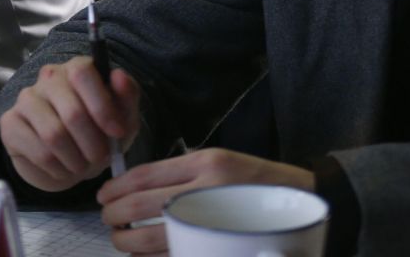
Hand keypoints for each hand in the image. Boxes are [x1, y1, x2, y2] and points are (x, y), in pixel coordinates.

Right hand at [0, 56, 141, 193]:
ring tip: (82, 165)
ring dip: (76, 160)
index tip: (117, 133)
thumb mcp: (123, 119)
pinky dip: (58, 169)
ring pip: (54, 135)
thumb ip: (127, 97)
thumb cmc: (99, 134)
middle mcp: (48, 78)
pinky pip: (39, 152)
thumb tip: (119, 76)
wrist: (69, 161)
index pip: (82, 73)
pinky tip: (62, 169)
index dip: (102, 106)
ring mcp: (25, 99)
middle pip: (72, 112)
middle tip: (99, 158)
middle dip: (93, 145)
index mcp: (76, 68)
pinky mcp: (10, 123)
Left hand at [95, 149, 313, 253]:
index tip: (103, 197)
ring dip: (130, 242)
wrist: (306, 200)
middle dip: (117, 216)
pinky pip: (179, 255)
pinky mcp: (225, 245)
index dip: (117, 189)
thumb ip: (182, 174)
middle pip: (144, 206)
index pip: (145, 175)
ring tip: (122, 241)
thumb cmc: (255, 181)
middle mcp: (209, 189)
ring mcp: (218, 220)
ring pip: (158, 237)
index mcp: (204, 163)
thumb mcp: (219, 163)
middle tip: (108, 222)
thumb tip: (135, 189)